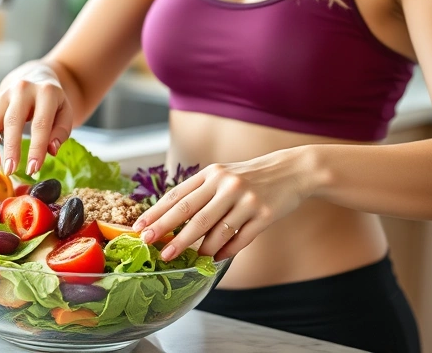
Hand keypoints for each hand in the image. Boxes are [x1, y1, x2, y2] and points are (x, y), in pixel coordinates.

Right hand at [0, 65, 72, 175]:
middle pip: (13, 121)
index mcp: (46, 92)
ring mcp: (4, 94)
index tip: (33, 169)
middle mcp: (22, 89)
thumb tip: (51, 150)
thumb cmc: (53, 102)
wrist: (37, 78)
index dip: (36, 148)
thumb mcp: (65, 113)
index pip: (40, 123)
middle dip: (11, 148)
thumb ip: (61, 132)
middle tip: (11, 171)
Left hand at [132, 150, 306, 261]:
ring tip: (178, 258)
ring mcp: (246, 200)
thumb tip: (169, 219)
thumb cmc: (249, 177)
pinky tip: (213, 260)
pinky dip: (224, 252)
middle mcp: (227, 185)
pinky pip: (239, 240)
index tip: (139, 227)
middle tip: (150, 245)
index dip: (157, 212)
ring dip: (195, 248)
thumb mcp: (222, 175)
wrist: (292, 171)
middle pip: (192, 214)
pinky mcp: (264, 215)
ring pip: (215, 231)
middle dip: (168, 232)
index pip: (178, 195)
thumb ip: (199, 193)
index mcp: (212, 174)